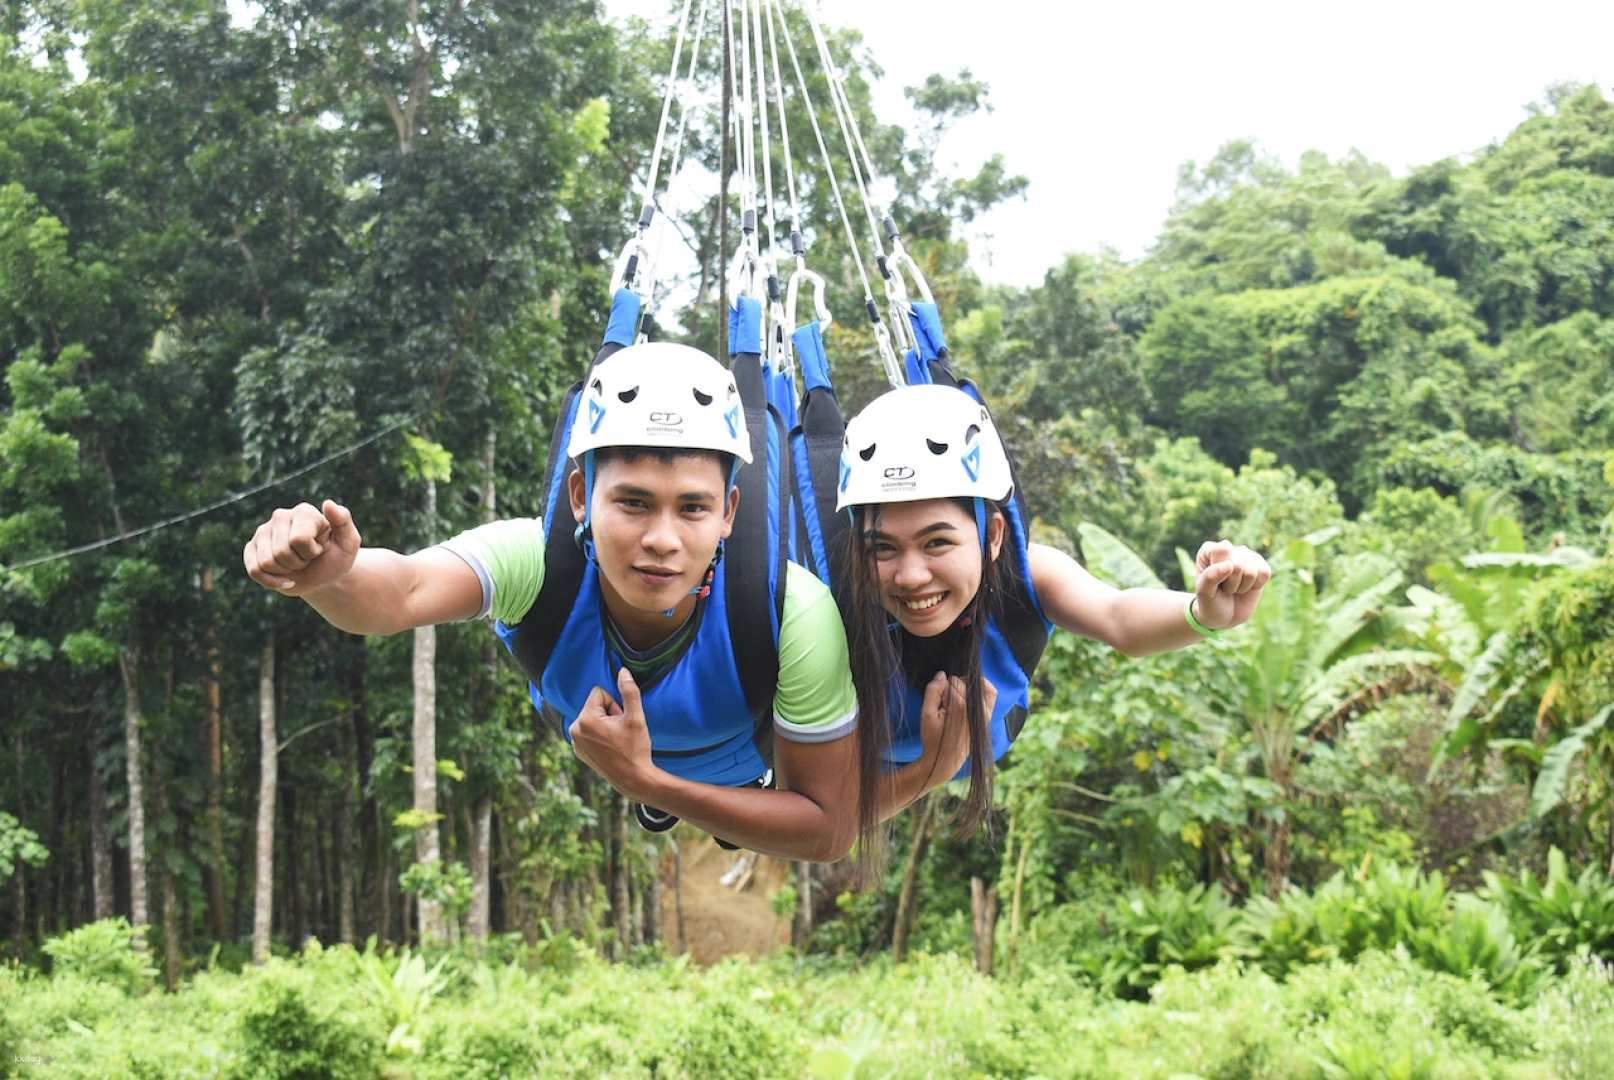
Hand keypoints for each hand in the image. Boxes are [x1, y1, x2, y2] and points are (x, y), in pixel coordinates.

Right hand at [243, 500, 360, 596]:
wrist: (324, 576)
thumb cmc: (336, 557)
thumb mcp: (349, 543)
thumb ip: (344, 522)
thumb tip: (328, 503)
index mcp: (304, 512)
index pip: (298, 539)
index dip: (311, 552)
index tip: (320, 549)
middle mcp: (281, 516)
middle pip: (281, 553)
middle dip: (298, 562)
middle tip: (308, 558)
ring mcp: (263, 531)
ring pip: (266, 563)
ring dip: (285, 571)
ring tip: (296, 562)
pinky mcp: (252, 548)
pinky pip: (254, 570)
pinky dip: (272, 581)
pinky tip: (284, 577)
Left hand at [568, 668, 657, 801]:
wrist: (633, 779)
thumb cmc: (635, 748)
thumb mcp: (636, 717)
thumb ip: (629, 692)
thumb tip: (622, 671)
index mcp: (585, 719)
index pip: (599, 693)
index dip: (614, 704)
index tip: (620, 720)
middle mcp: (574, 729)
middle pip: (594, 706)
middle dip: (608, 714)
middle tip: (620, 732)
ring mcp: (575, 742)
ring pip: (592, 718)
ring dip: (604, 725)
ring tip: (615, 741)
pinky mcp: (578, 751)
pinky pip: (588, 731)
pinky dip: (598, 735)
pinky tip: (609, 748)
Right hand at [918, 672, 996, 778]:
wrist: (944, 761)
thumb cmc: (933, 739)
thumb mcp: (926, 713)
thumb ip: (933, 690)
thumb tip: (942, 675)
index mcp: (960, 706)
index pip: (951, 681)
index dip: (942, 689)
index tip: (939, 704)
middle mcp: (975, 708)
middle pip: (964, 683)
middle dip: (953, 690)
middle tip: (945, 707)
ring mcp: (984, 713)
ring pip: (978, 685)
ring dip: (967, 688)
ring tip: (956, 700)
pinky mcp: (987, 717)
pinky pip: (991, 694)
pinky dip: (982, 689)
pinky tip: (970, 694)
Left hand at [1191, 540, 1271, 629]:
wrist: (1223, 616)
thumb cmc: (1210, 602)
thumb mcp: (1204, 592)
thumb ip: (1210, 577)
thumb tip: (1231, 565)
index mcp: (1208, 550)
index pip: (1223, 550)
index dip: (1221, 571)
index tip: (1214, 581)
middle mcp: (1228, 548)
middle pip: (1238, 564)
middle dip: (1231, 583)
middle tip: (1224, 588)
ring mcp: (1246, 555)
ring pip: (1252, 571)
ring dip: (1243, 586)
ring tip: (1233, 588)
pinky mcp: (1260, 565)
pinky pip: (1265, 572)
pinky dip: (1256, 585)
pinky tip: (1246, 587)